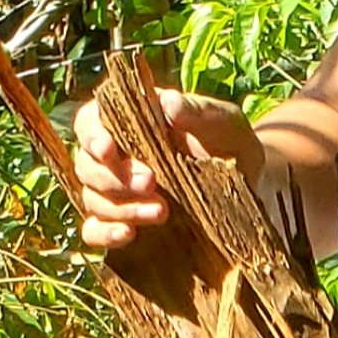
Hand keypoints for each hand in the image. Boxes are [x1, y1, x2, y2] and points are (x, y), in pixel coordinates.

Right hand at [72, 88, 264, 253]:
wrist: (251, 186)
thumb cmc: (230, 143)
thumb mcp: (223, 121)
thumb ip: (198, 110)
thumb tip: (169, 103)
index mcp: (127, 120)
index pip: (89, 121)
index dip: (92, 135)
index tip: (109, 149)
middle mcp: (114, 156)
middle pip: (87, 165)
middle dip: (115, 177)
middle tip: (151, 182)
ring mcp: (115, 192)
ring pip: (92, 198)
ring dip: (120, 207)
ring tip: (161, 212)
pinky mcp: (123, 221)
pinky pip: (95, 231)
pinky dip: (105, 233)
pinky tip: (128, 234)